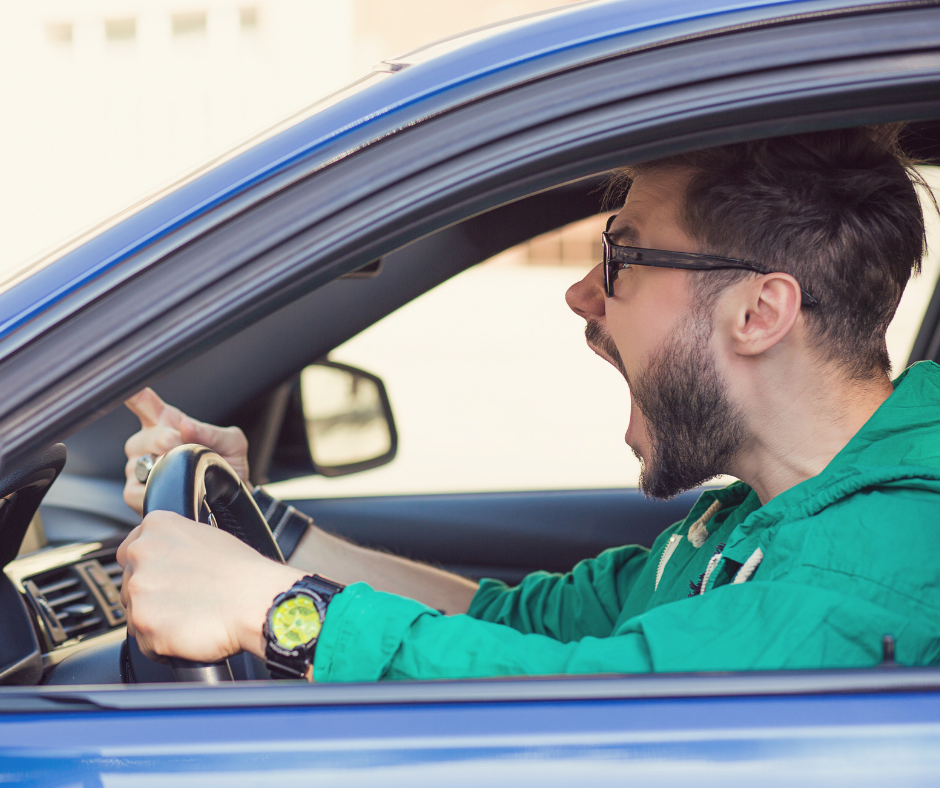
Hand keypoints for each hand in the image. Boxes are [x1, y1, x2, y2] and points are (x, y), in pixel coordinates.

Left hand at [118, 511, 303, 662]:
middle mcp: (141, 553)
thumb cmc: (241, 571)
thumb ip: (172, 541)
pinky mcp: (143, 623)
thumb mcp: (206, 535)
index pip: (128, 552)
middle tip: (183, 599)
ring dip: (156, 620)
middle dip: (151, 596)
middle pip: (128, 585)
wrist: (256, 600)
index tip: (164, 578)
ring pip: (134, 614)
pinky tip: (188, 631)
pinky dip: (162, 644)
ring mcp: (139, 588)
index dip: (147, 569)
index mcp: (156, 527)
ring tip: (190, 615)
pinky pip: (144, 641)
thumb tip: (162, 555)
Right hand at [123, 388, 249, 515]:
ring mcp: (140, 467)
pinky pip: (132, 490)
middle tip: (185, 450)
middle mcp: (148, 443)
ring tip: (182, 473)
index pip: (144, 403)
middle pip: (145, 437)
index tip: (129, 390)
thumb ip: (212, 432)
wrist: (229, 500)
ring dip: (163, 468)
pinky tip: (167, 489)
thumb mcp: (232, 443)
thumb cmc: (227, 466)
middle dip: (166, 443)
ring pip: (138, 463)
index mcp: (168, 423)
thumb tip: (187, 426)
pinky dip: (151, 490)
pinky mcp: (135, 492)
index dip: (134, 396)